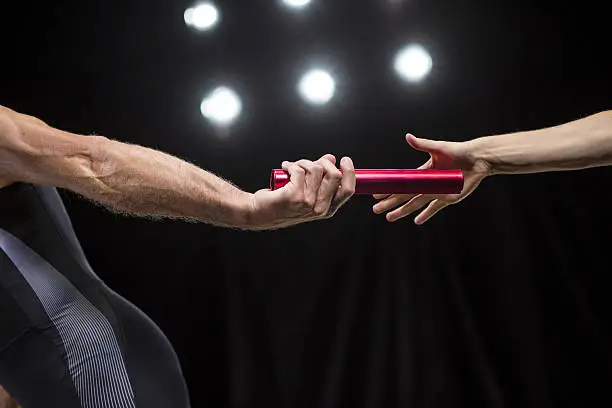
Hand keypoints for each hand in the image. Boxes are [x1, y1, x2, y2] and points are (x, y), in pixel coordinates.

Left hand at [248, 154, 355, 228]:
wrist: (260, 212)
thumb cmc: (283, 203)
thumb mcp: (308, 193)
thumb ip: (322, 178)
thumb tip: (332, 159)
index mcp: (327, 209)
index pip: (347, 190)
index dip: (349, 172)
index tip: (344, 160)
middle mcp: (319, 208)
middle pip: (334, 175)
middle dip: (324, 162)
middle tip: (311, 163)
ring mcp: (307, 203)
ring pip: (316, 169)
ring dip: (303, 162)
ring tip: (294, 166)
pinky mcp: (293, 196)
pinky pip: (299, 170)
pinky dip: (291, 164)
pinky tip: (286, 168)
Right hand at [372, 134, 490, 223]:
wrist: (477, 159)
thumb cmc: (458, 151)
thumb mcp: (438, 147)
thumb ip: (422, 144)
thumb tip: (408, 136)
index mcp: (422, 172)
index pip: (401, 183)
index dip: (389, 189)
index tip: (377, 194)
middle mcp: (426, 183)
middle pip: (404, 196)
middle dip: (390, 203)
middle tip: (376, 209)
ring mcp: (436, 192)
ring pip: (415, 204)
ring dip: (402, 211)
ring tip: (389, 218)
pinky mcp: (447, 198)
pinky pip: (433, 208)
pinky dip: (426, 214)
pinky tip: (416, 221)